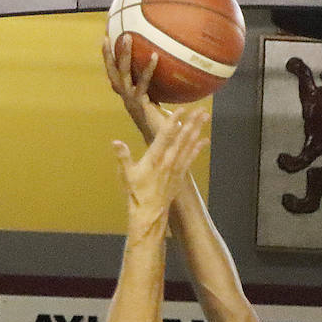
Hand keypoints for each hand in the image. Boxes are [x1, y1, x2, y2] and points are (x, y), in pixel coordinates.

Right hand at [103, 33, 169, 143]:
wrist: (163, 145)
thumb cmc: (164, 125)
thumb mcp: (162, 104)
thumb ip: (164, 91)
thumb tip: (177, 73)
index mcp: (128, 96)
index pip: (115, 75)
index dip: (109, 60)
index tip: (107, 42)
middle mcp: (126, 98)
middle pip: (113, 73)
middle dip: (109, 54)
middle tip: (107, 35)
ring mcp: (132, 101)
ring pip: (123, 75)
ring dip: (123, 56)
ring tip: (127, 38)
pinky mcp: (141, 104)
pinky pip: (142, 83)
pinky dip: (147, 69)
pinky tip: (155, 56)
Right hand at [112, 107, 208, 221]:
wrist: (150, 212)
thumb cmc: (136, 192)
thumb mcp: (127, 174)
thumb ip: (123, 156)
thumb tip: (116, 142)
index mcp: (155, 158)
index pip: (166, 135)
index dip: (174, 121)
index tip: (182, 109)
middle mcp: (169, 160)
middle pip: (183, 137)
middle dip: (192, 122)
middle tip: (201, 109)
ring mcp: (177, 167)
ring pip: (189, 145)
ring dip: (197, 130)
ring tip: (205, 117)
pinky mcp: (180, 174)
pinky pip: (191, 157)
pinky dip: (198, 148)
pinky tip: (204, 140)